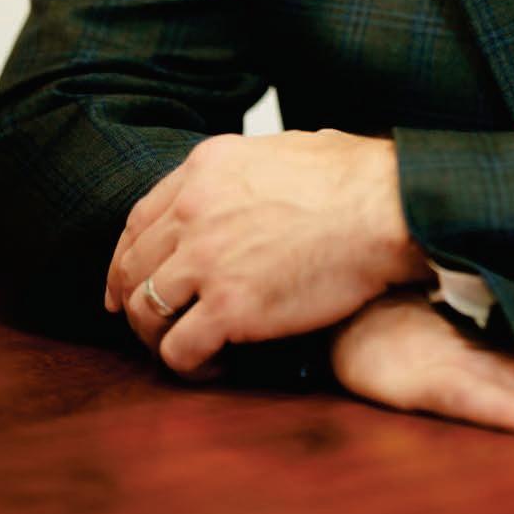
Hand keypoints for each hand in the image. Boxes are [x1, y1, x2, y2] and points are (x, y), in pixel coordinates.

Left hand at [103, 130, 427, 374]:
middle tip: (150, 328)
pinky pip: (180, 350)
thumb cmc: (357, 178)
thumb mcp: (286, 147)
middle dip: (133, 303)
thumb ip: (249, 168)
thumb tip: (255, 181)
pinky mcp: (231, 307)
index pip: (139, 220)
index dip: (125, 258)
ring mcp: (208, 260)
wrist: (388, 207)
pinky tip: (215, 367)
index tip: (125, 283)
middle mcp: (194, 211)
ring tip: (187, 349)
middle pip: (134, 268)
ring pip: (147, 312)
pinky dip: (189, 366)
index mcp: (205, 169)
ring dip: (159, 338)